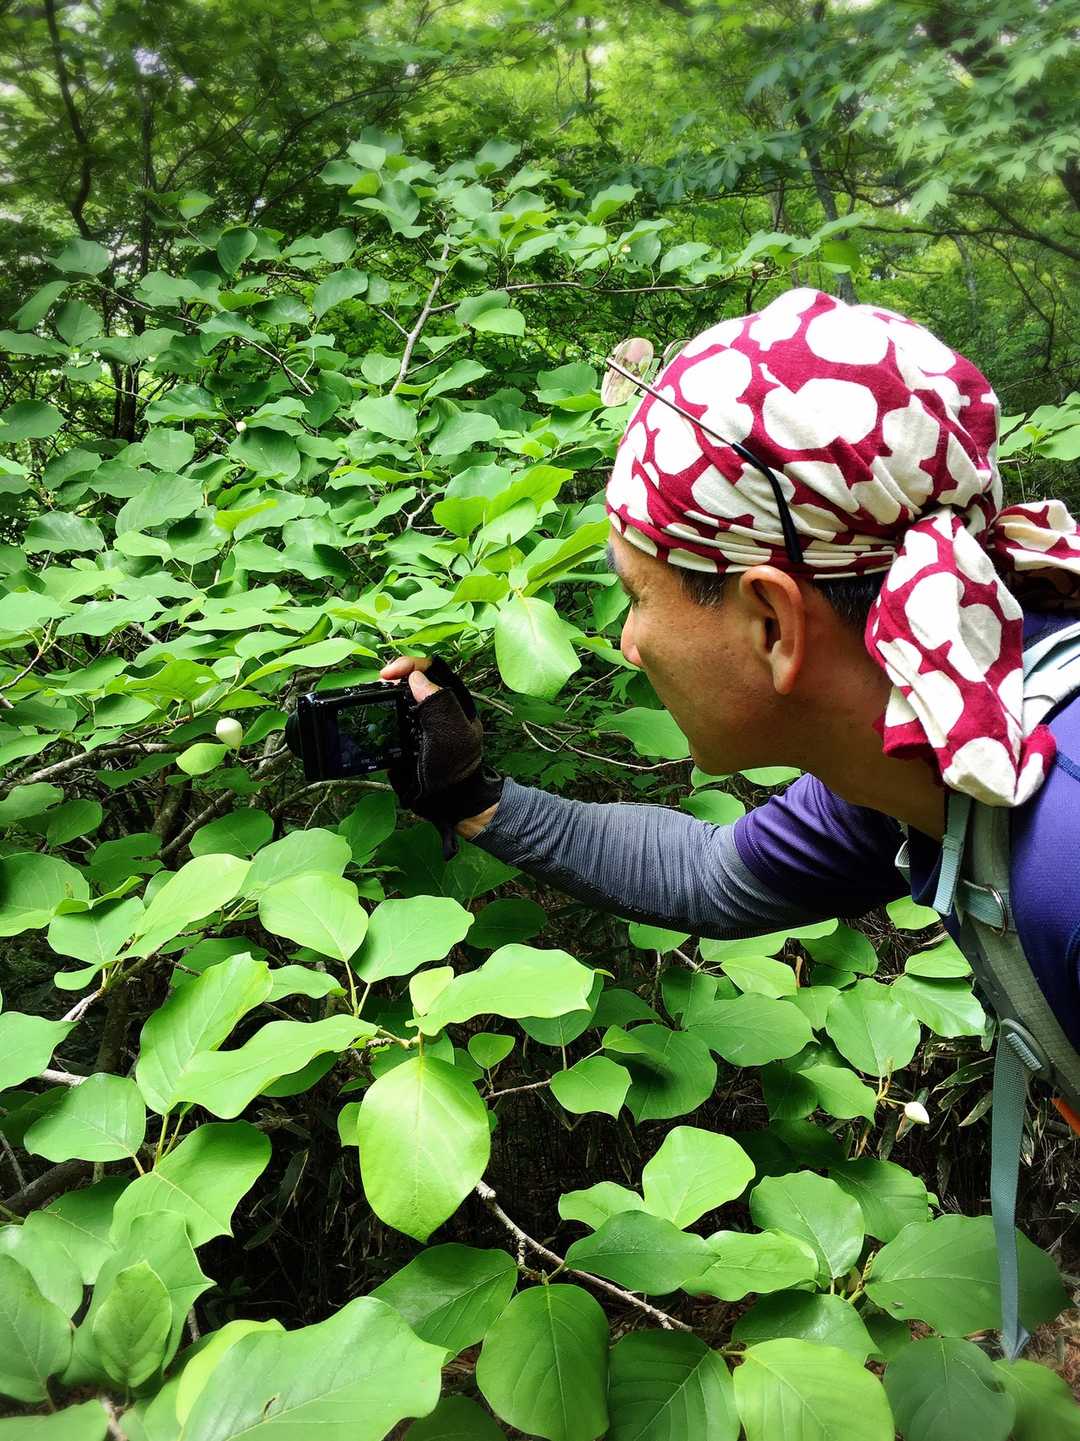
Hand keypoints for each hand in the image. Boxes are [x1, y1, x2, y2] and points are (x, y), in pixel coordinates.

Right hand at [378, 655, 503, 857]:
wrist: (445, 801)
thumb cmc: (455, 767)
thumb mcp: (451, 735)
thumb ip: (438, 705)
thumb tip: (416, 677)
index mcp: (452, 700)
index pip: (432, 667)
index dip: (409, 664)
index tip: (389, 674)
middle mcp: (435, 705)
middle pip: (411, 677)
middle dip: (393, 676)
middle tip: (377, 685)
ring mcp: (419, 719)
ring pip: (398, 695)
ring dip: (384, 693)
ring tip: (371, 697)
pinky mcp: (404, 733)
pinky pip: (389, 715)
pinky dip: (379, 711)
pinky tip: (371, 714)